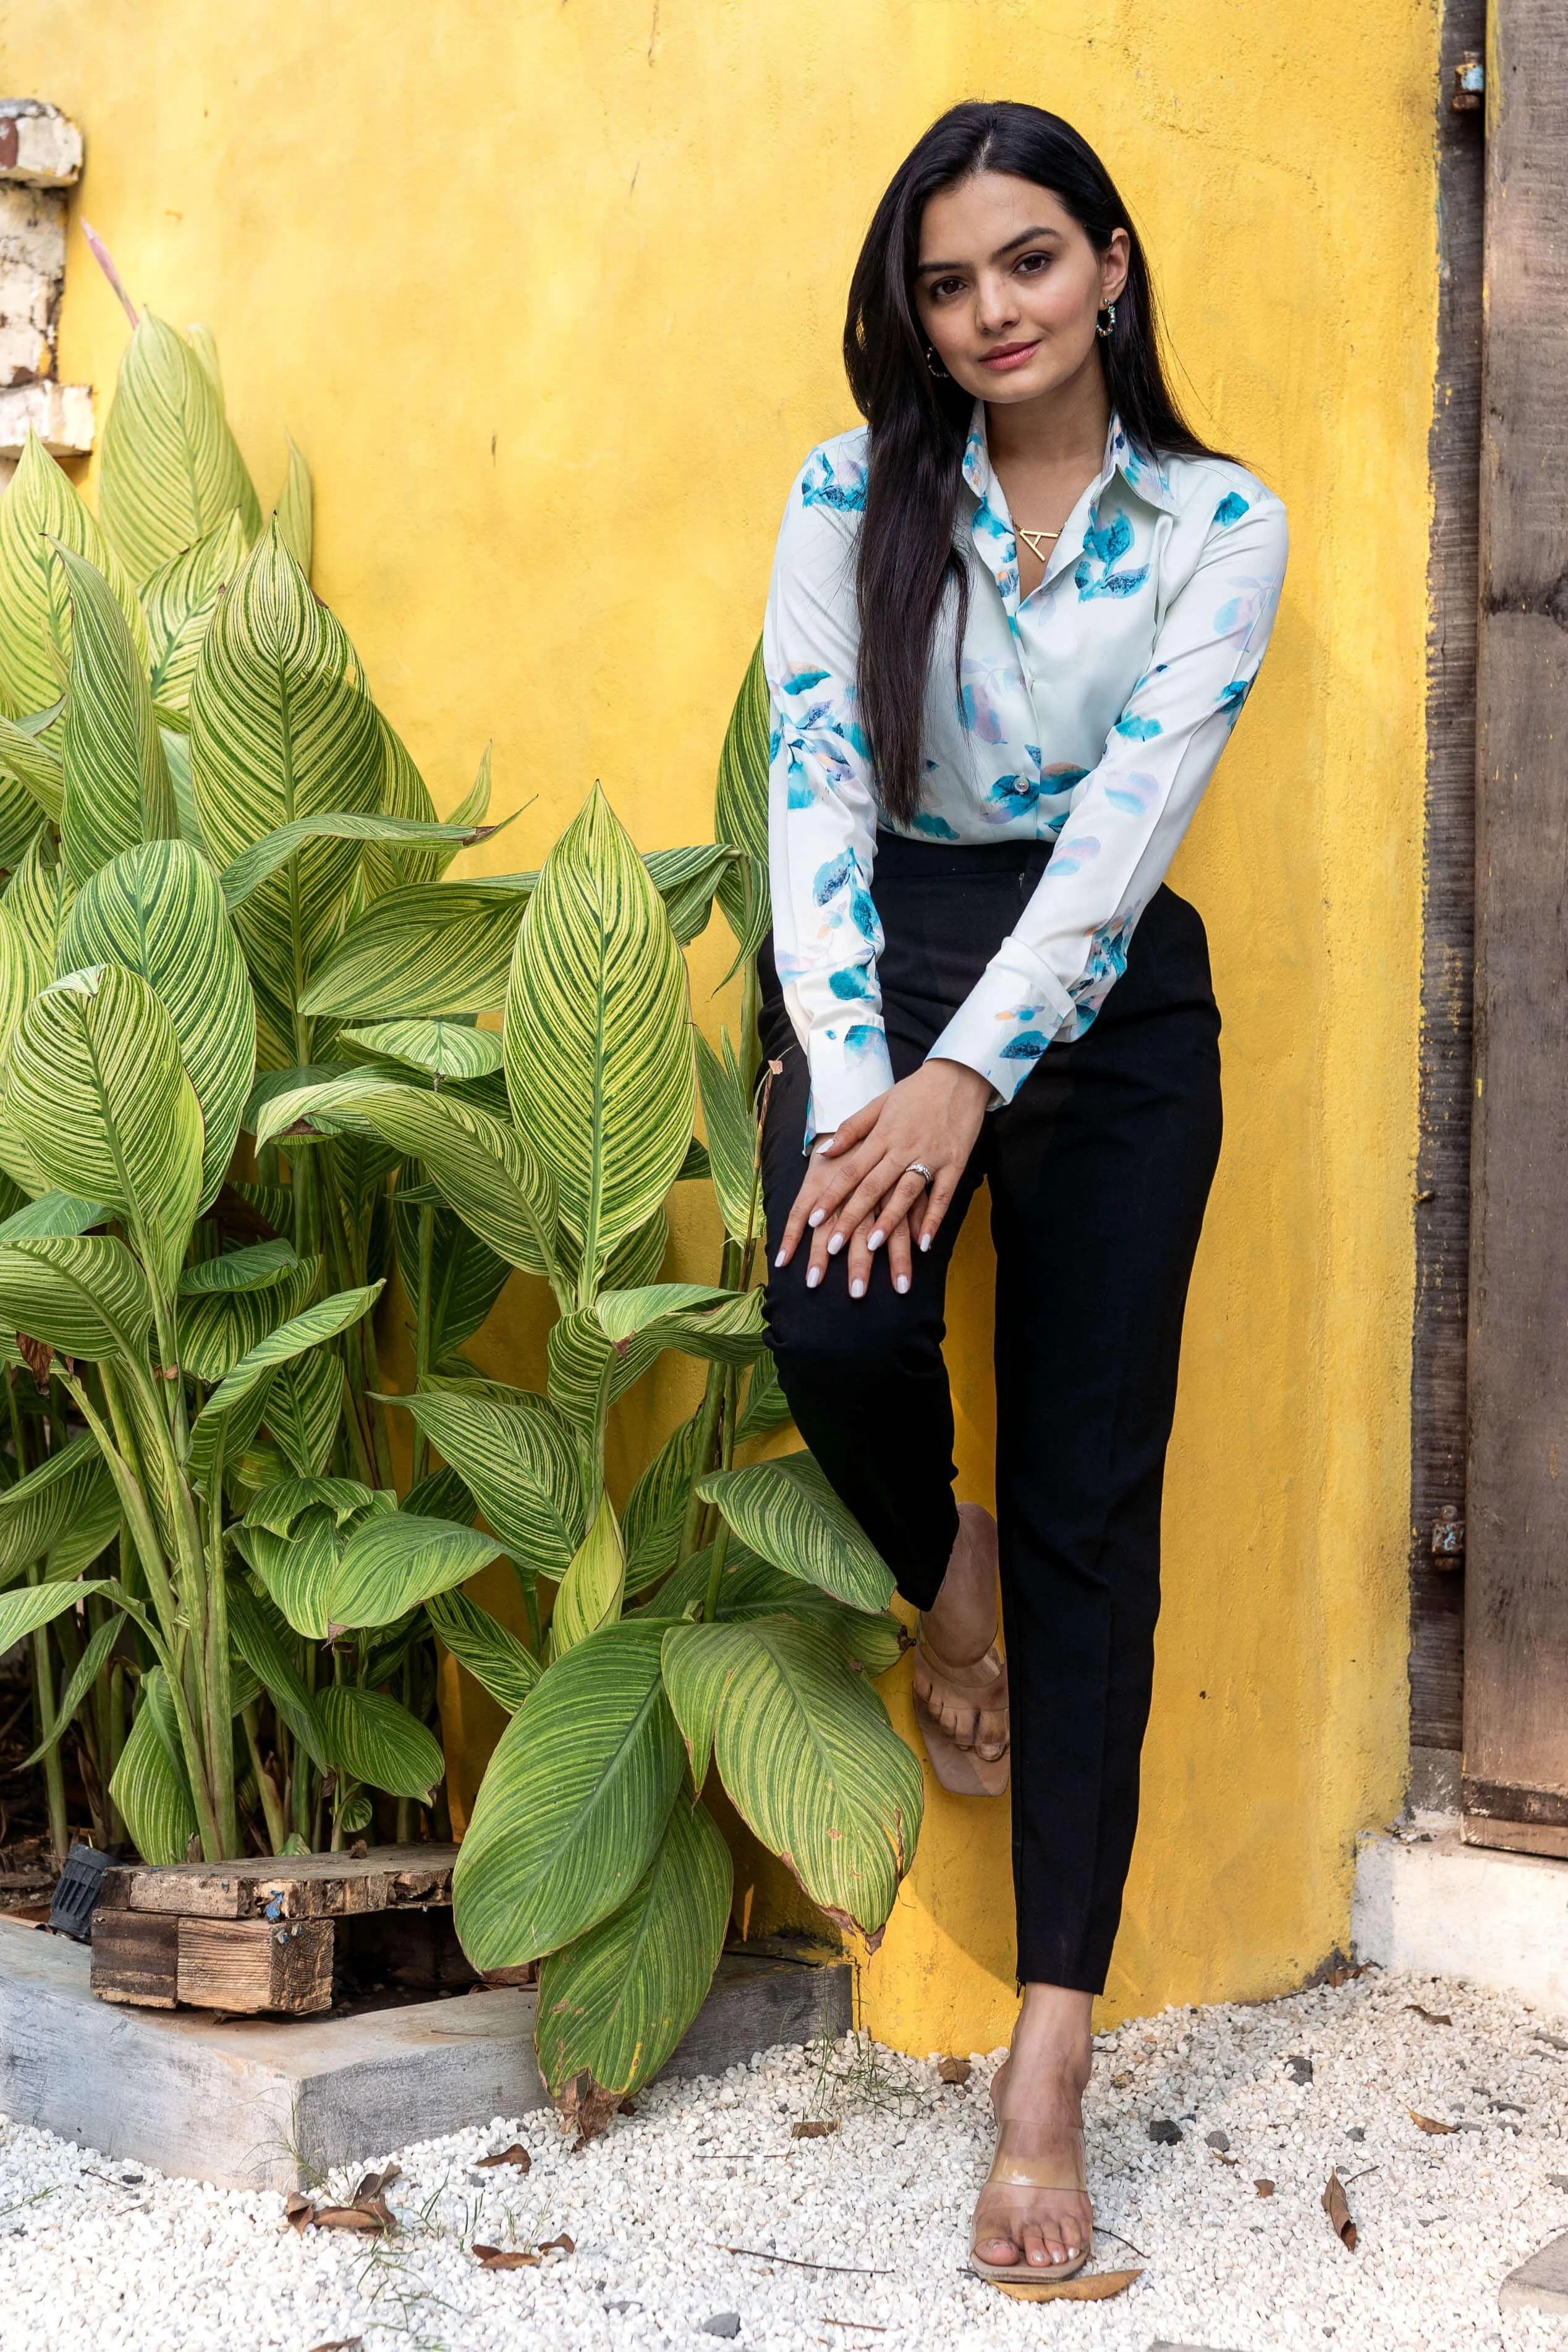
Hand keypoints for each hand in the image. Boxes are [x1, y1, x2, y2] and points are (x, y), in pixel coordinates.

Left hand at [775, 1058, 992, 1297]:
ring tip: (870, 1246)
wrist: (960, 1075)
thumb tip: (823, 1151)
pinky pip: (942, 1196)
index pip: (851, 1170)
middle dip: (850, 1217)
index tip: (813, 1219)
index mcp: (882, 1134)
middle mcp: (903, 1148)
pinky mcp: (955, 1163)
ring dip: (888, 1221)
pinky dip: (932, 1219)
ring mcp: (930, 1157)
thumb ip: (852, 1129)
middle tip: (831, 1246)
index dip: (831, 1196)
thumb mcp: (879, 1103)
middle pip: (872, 1187)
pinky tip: (923, 1242)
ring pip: (905, 1193)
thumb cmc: (916, 1090)